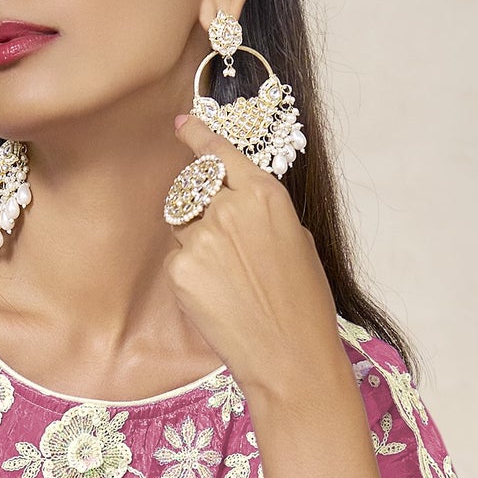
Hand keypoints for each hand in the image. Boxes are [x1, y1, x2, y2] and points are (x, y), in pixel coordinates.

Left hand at [162, 110, 345, 407]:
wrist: (289, 353)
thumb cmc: (302, 303)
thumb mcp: (296, 241)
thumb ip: (261, 213)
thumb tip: (237, 205)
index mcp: (264, 193)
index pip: (219, 153)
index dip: (197, 135)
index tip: (182, 124)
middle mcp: (229, 206)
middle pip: (192, 191)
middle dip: (200, 209)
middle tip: (222, 247)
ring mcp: (201, 236)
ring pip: (182, 228)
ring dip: (196, 245)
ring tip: (229, 281)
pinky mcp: (180, 268)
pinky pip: (176, 260)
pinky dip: (190, 276)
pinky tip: (217, 299)